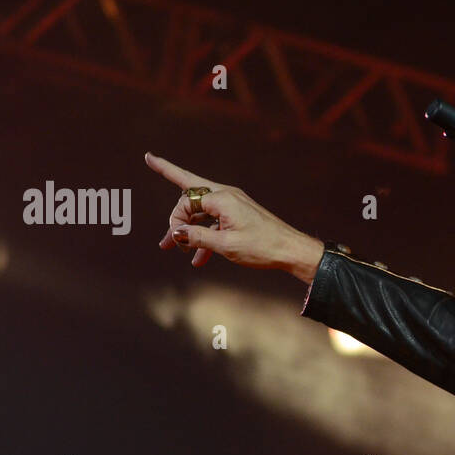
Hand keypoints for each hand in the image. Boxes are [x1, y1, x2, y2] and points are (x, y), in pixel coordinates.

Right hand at [145, 152, 322, 277]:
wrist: (292, 251)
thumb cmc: (263, 247)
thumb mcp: (226, 245)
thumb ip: (197, 237)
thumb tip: (175, 232)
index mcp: (223, 198)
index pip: (186, 200)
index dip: (175, 219)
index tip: (173, 240)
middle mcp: (227, 195)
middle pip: (190, 197)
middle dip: (174, 216)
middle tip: (162, 237)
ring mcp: (233, 205)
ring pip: (201, 213)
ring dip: (188, 230)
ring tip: (171, 248)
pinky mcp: (238, 215)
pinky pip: (214, 223)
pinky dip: (205, 237)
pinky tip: (197, 259)